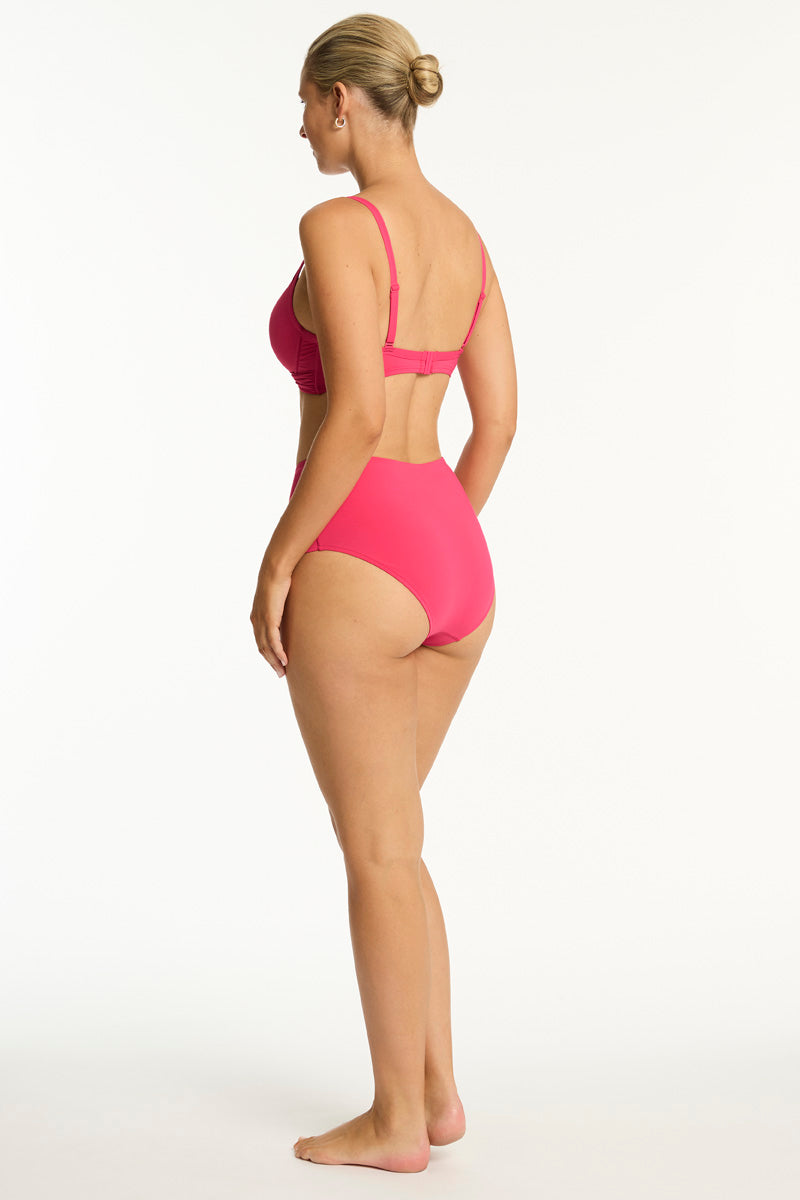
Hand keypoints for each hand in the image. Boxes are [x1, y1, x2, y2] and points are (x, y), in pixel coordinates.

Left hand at [250, 556, 291, 677]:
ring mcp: (261, 621)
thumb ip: (282, 607)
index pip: (261, 640)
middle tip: (280, 673)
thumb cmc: (279, 579)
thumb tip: (290, 610)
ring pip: (266, 647)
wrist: (274, 570)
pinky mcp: (269, 619)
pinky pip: (273, 641)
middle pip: (262, 647)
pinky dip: (278, 652)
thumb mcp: (279, 597)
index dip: (268, 653)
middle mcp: (256, 621)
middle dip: (271, 661)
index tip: (277, 662)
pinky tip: (284, 660)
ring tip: (282, 671)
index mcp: (257, 616)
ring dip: (274, 661)